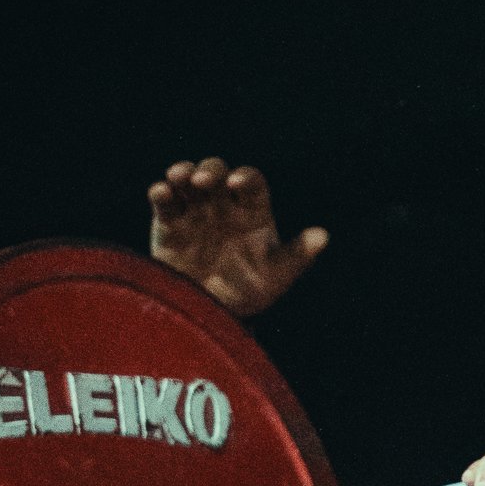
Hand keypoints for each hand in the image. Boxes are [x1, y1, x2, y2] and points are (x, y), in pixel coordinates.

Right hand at [147, 158, 327, 317]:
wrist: (212, 315)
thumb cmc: (250, 293)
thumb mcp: (276, 276)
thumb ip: (297, 255)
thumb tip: (323, 236)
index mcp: (251, 212)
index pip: (251, 182)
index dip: (245, 178)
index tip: (237, 184)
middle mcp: (223, 205)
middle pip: (216, 172)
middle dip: (210, 171)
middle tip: (204, 182)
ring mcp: (195, 211)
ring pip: (187, 178)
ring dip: (183, 172)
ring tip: (178, 178)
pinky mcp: (168, 223)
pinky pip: (163, 200)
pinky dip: (161, 193)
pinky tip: (162, 194)